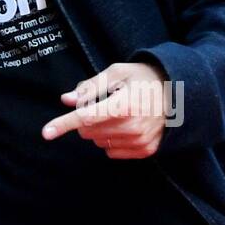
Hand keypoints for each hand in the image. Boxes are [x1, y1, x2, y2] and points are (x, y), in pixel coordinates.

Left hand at [42, 61, 167, 158]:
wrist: (178, 94)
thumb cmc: (143, 79)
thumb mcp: (117, 73)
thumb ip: (90, 87)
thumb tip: (66, 99)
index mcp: (124, 104)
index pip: (86, 117)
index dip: (63, 123)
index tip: (46, 133)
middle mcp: (132, 127)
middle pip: (87, 130)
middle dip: (86, 118)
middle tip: (102, 103)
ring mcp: (139, 141)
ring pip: (97, 141)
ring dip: (98, 129)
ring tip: (117, 112)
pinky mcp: (144, 151)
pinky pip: (111, 151)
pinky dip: (110, 139)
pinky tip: (124, 125)